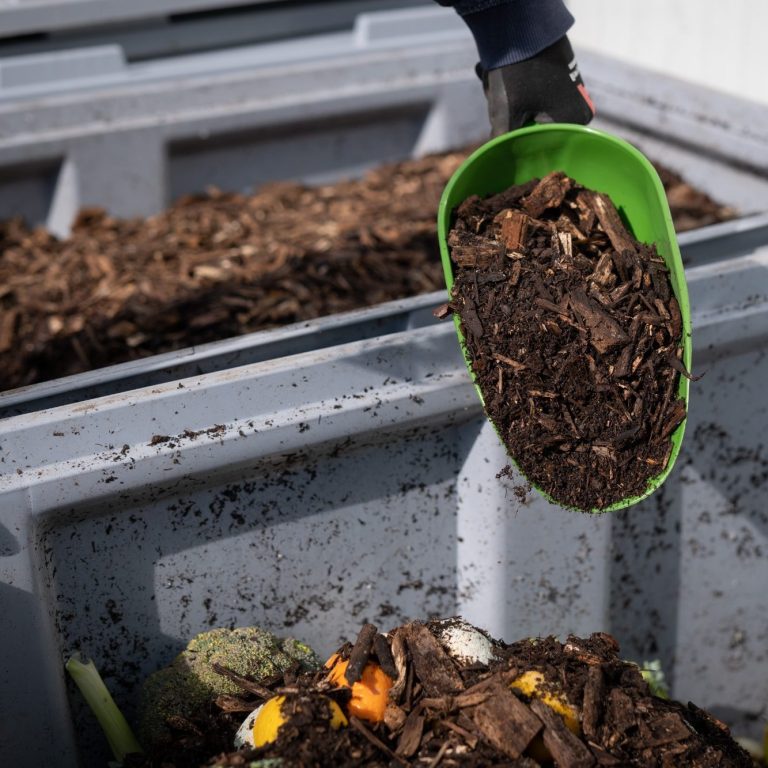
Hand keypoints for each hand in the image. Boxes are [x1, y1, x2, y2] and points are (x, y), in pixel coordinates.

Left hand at [478, 35, 594, 136]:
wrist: (521, 25)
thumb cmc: (516, 74)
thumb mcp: (505, 115)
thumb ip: (503, 142)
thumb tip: (496, 159)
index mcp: (575, 121)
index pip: (541, 144)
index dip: (518, 136)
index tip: (505, 120)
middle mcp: (580, 107)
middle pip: (536, 127)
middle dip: (512, 115)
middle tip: (502, 97)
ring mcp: (572, 89)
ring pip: (532, 109)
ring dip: (510, 101)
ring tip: (500, 83)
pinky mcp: (562, 76)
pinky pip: (535, 93)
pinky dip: (517, 89)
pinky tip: (505, 75)